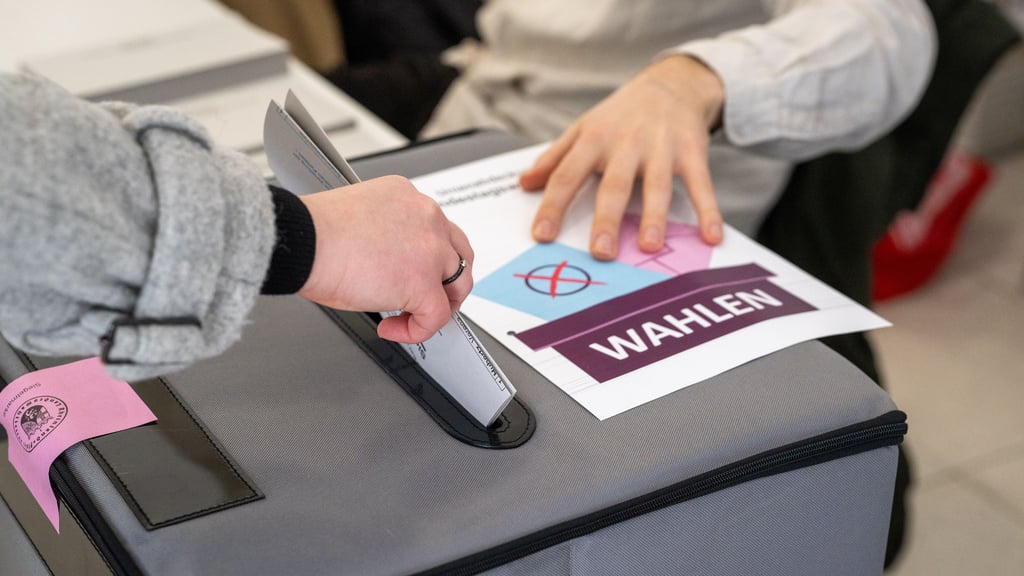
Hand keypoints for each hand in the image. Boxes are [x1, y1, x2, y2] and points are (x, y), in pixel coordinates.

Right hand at [296, 176, 472, 342]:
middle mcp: (425, 217)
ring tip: (413, 318)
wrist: (304, 241)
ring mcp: (430, 248)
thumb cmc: (314, 233)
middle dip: (446, 281)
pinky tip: (394, 330)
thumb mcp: (359, 220)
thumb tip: (385, 267)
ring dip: (438, 305)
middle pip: (457, 253)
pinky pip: (437, 316)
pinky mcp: (423, 281)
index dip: (427, 259)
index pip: (434, 230)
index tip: (410, 273)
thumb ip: (386, 237)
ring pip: (458, 284)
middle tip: (427, 299)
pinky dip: (418, 330)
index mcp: (408, 198)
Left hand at [519, 54, 725, 259]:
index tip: (541, 234)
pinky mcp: (693, 151)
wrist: (672, 83)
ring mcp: (662, 148)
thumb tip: (523, 184)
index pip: (567, 174)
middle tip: (601, 252)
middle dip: (607, 218)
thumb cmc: (620, 116)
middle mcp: (626, 143)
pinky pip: (701, 184)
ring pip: (657, 186)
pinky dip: (708, 210)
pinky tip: (712, 236)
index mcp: (594, 139)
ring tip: (648, 246)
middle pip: (614, 184)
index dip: (553, 204)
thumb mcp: (584, 129)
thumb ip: (555, 158)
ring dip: (653, 217)